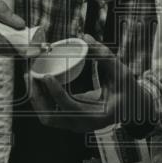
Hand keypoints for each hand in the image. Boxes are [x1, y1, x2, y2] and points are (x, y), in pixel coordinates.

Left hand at [29, 35, 151, 132]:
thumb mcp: (121, 72)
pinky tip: (37, 83)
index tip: (45, 76)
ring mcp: (74, 125)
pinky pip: (50, 113)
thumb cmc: (127, 90)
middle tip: (31, 76)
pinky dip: (41, 99)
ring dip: (36, 98)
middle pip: (51, 117)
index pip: (70, 107)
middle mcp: (82, 125)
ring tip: (30, 77)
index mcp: (96, 116)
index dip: (56, 92)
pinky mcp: (69, 120)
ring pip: (47, 117)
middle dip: (37, 97)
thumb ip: (104, 56)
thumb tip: (86, 37)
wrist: (131, 107)